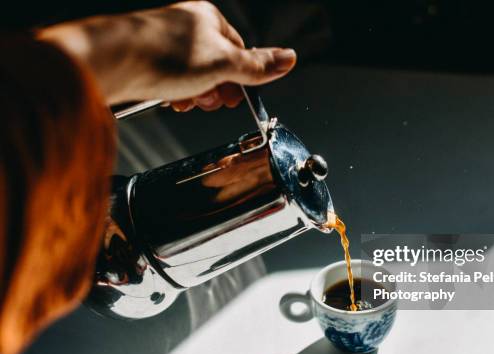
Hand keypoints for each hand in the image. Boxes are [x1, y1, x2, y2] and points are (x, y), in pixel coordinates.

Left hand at [38, 1, 296, 110]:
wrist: (112, 62)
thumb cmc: (163, 55)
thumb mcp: (223, 64)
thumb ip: (257, 66)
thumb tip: (289, 58)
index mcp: (209, 19)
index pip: (239, 50)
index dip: (240, 78)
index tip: (235, 96)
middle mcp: (187, 27)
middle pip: (216, 65)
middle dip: (215, 89)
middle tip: (210, 100)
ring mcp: (165, 43)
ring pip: (193, 75)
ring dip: (195, 94)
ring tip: (187, 101)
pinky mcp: (147, 60)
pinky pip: (171, 79)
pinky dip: (174, 93)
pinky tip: (171, 100)